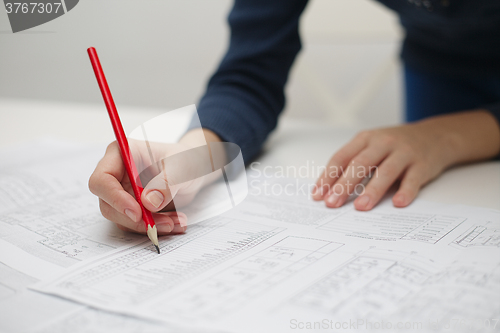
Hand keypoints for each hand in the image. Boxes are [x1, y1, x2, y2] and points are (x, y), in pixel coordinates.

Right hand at [89, 129, 222, 234]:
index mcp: (121, 153)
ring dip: (149, 225)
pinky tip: (176, 222)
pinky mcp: (133, 206)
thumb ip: (166, 182)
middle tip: (164, 223)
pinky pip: (137, 224)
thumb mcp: (182, 166)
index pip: (101, 179)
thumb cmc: (186, 157)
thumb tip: (147, 203)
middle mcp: (117, 173)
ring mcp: (123, 191)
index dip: (115, 198)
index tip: (137, 212)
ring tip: (177, 221)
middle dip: (136, 219)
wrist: (195, 167)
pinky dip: (156, 227)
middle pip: (108, 204)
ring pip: (123, 218)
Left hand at [312, 110, 499, 209]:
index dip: (328, 176)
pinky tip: (398, 203)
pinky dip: (406, 191)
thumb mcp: (372, 146)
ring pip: (385, 172)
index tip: (318, 195)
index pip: (341, 157)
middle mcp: (383, 143)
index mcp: (366, 139)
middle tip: (333, 203)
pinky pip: (413, 179)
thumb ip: (353, 163)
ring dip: (372, 190)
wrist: (436, 136)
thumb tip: (328, 189)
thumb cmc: (396, 146)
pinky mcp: (423, 164)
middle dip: (344, 184)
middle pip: (360, 164)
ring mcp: (404, 153)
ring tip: (360, 207)